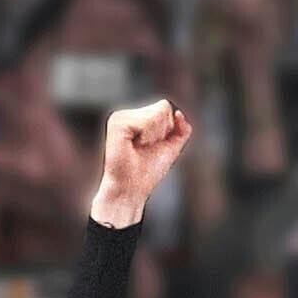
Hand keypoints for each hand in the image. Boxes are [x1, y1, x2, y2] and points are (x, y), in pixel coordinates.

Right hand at [90, 100, 190, 227]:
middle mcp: (125, 114)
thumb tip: (179, 113)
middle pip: (163, 107)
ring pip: (157, 113)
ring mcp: (119, 118)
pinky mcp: (117, 124)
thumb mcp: (172, 148)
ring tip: (139, 148)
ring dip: (155, 135)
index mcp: (135, 117)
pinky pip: (147, 121)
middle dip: (162, 131)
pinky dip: (147, 136)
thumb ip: (181, 130)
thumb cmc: (147, 172)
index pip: (165, 107)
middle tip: (145, 149)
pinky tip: (133, 146)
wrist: (130, 190)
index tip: (151, 146)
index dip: (167, 129)